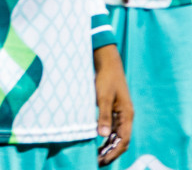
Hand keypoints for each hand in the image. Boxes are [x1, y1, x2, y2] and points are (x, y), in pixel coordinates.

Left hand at [94, 44, 131, 164]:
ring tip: (96, 155)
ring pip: (116, 135)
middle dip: (111, 152)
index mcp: (127, 115)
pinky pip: (111, 128)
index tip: (102, 159)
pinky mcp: (112, 110)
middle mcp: (125, 117)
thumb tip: (103, 135)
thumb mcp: (103, 97)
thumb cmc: (106, 78)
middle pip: (121, 140)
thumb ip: (103, 115)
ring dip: (108, 146)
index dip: (114, 151)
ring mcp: (119, 114)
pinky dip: (106, 136)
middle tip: (97, 160)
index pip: (123, 139)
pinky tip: (96, 141)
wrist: (107, 63)